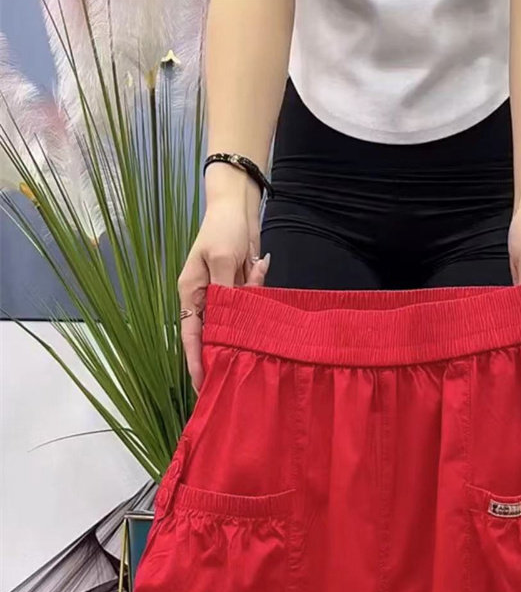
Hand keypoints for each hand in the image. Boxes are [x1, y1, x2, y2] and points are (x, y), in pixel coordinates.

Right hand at [178, 166, 269, 391]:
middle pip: (212, 336)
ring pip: (236, 323)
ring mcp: (223, 296)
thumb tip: (228, 322)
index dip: (196, 362)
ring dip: (248, 323)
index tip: (201, 385)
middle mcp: (204, 299)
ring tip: (256, 338)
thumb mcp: (221, 259)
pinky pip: (251, 305)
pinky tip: (259, 271)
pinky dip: (259, 297)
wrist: (238, 206)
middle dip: (223, 356)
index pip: (190, 336)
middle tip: (233, 382)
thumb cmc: (223, 229)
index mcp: (191, 293)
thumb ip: (226, 293)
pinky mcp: (241, 290)